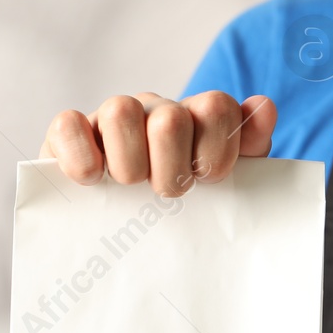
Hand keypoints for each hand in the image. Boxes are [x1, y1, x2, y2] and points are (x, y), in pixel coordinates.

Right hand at [40, 91, 276, 196]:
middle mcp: (157, 108)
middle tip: (167, 192)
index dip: (216, 153)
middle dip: (172, 169)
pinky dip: (80, 155)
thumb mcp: (227, 179)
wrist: (124, 225)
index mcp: (198, 116)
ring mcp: (113, 116)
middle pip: (170, 118)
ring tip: (130, 187)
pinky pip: (68, 124)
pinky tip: (90, 179)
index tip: (208, 183)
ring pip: (119, 111)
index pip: (217, 108)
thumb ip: (251, 145)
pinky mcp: (71, 131)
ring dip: (129, 163)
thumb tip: (263, 106)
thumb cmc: (184, 199)